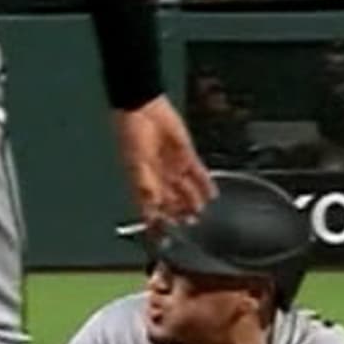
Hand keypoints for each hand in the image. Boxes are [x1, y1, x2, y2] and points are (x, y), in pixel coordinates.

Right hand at [113, 96, 213, 230]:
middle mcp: (158, 176)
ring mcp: (172, 165)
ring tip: (200, 213)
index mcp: (142, 181)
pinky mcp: (185, 154)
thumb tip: (151, 208)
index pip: (150, 207)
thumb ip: (145, 187)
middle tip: (189, 226)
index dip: (157, 222)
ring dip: (192, 202)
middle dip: (178, 214)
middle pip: (170, 201)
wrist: (142, 107)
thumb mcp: (135, 163)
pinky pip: (197, 172)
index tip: (164, 236)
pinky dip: (205, 183)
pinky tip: (212, 194)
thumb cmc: (131, 133)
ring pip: (185, 189)